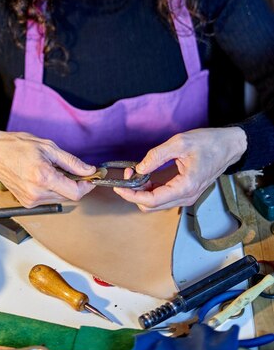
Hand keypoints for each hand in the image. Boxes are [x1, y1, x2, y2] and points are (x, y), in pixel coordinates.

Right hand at [0, 131, 95, 206]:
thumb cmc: (20, 146)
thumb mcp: (49, 148)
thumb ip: (72, 162)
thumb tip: (89, 170)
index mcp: (44, 177)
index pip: (75, 193)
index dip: (86, 186)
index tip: (91, 178)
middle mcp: (37, 192)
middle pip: (68, 196)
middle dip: (74, 184)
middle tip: (69, 169)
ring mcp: (30, 200)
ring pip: (59, 198)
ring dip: (62, 187)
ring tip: (51, 171)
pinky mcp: (26, 203)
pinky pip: (47, 199)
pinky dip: (51, 190)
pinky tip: (43, 177)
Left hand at [114, 127, 246, 211]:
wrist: (229, 146)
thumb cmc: (209, 143)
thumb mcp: (180, 143)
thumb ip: (157, 155)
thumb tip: (139, 168)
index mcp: (185, 186)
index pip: (152, 200)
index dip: (132, 196)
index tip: (119, 187)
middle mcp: (186, 196)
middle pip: (152, 206)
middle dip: (135, 193)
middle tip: (128, 174)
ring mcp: (187, 196)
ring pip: (156, 203)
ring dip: (142, 192)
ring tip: (135, 173)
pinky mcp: (185, 192)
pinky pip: (163, 197)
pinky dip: (150, 190)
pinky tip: (145, 176)